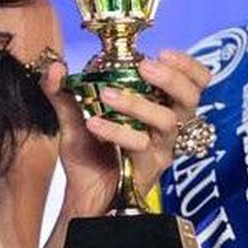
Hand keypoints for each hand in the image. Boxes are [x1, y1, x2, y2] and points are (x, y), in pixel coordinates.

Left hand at [41, 49, 211, 217]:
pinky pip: (140, 145)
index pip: (192, 83)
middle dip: (171, 78)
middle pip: (190, 98)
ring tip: (108, 94)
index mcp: (158, 106)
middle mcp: (166, 127)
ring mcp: (160, 148)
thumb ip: (61, 93)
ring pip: (166, 121)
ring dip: (137, 103)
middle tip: (145, 66)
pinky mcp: (148, 168)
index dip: (187, 66)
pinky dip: (116, 130)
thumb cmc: (89, 155)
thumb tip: (54, 67)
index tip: (164, 52)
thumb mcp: (71, 118)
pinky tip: (93, 124)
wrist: (84, 195)